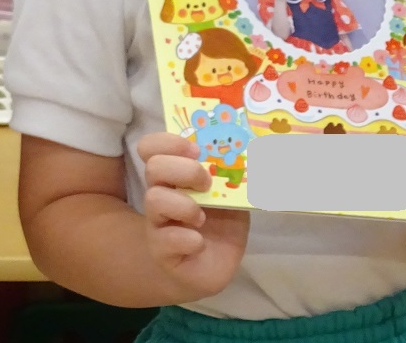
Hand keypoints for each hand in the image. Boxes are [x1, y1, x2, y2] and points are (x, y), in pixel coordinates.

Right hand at [136, 133, 247, 301]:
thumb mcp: (231, 193)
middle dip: (184, 170)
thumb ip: (232, 174)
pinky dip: (186, 239)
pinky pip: (165, 239)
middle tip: (206, 183)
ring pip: (154, 200)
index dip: (168, 142)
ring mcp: (157, 223)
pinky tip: (199, 243)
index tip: (196, 150)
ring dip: (184, 205)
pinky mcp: (162, 251)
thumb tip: (254, 153)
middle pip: (154, 167)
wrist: (217, 264)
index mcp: (173, 175)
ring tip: (202, 217)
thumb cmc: (221, 221)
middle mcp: (160, 194)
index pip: (151, 147)